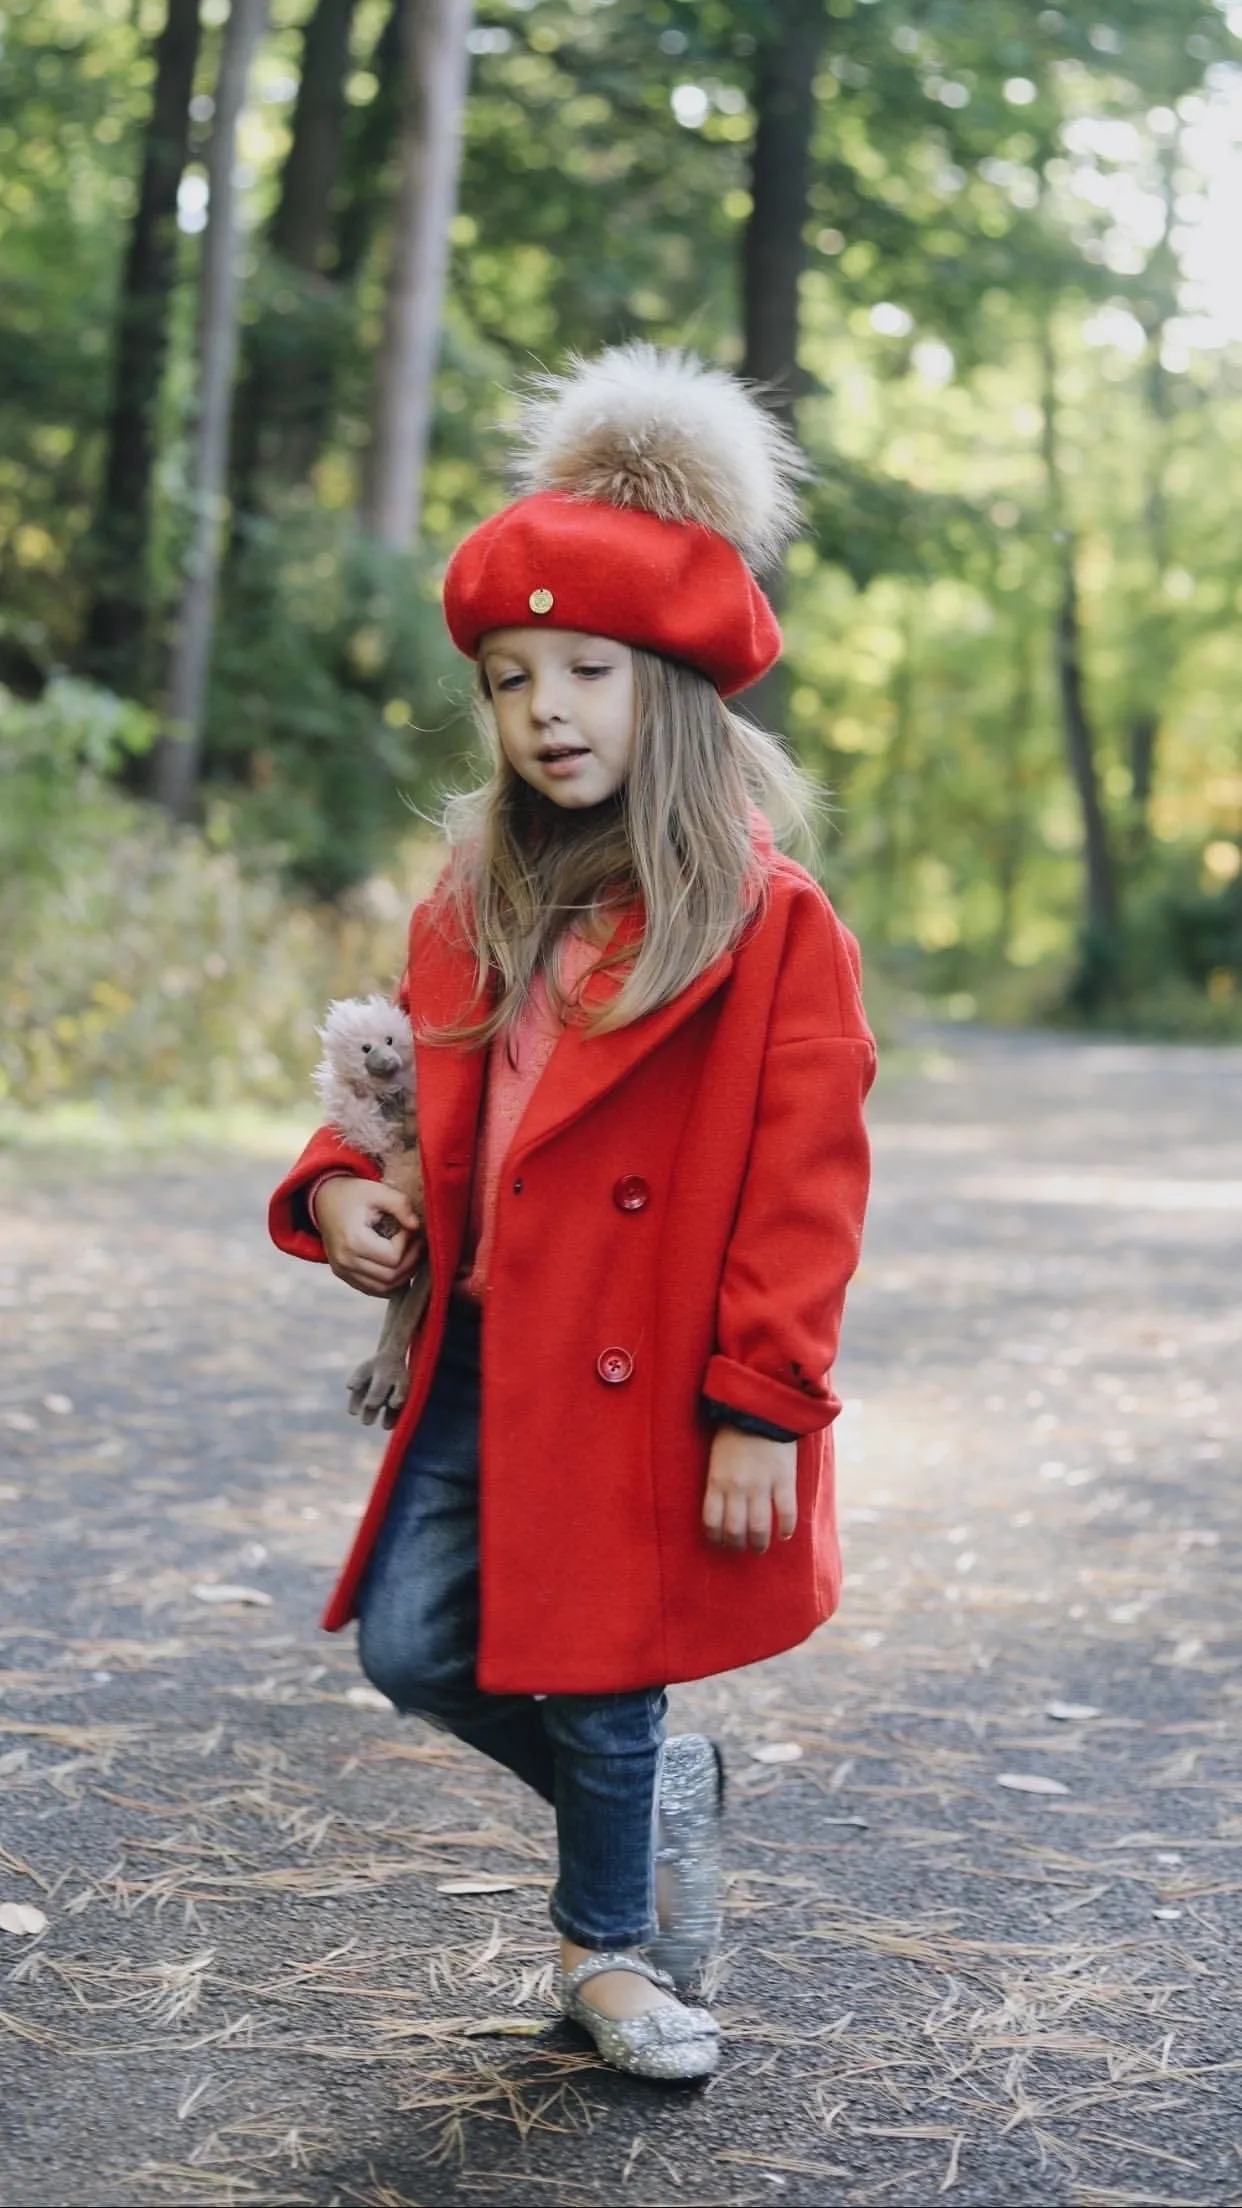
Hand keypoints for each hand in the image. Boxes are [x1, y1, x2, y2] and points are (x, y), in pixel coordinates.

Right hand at [316, 1176, 422, 1297]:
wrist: (324, 1200)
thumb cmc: (352, 1194)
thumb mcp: (377, 1191)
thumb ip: (400, 1205)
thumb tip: (416, 1226)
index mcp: (353, 1241)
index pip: (393, 1257)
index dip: (408, 1243)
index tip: (409, 1227)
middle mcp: (345, 1261)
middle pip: (390, 1277)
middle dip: (411, 1261)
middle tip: (417, 1242)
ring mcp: (343, 1271)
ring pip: (384, 1288)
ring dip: (403, 1274)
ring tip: (411, 1253)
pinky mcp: (344, 1275)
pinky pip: (373, 1289)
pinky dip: (390, 1282)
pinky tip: (399, 1264)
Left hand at [702, 1427, 797, 1553]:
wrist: (762, 1408)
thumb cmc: (735, 1432)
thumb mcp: (717, 1458)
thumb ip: (719, 1484)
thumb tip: (722, 1511)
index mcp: (716, 1480)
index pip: (712, 1522)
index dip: (716, 1538)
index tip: (721, 1543)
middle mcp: (737, 1487)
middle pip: (735, 1530)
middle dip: (738, 1545)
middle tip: (742, 1547)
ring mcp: (761, 1484)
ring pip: (759, 1528)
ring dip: (760, 1543)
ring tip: (761, 1547)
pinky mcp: (784, 1480)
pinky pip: (786, 1513)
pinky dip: (785, 1528)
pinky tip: (784, 1534)